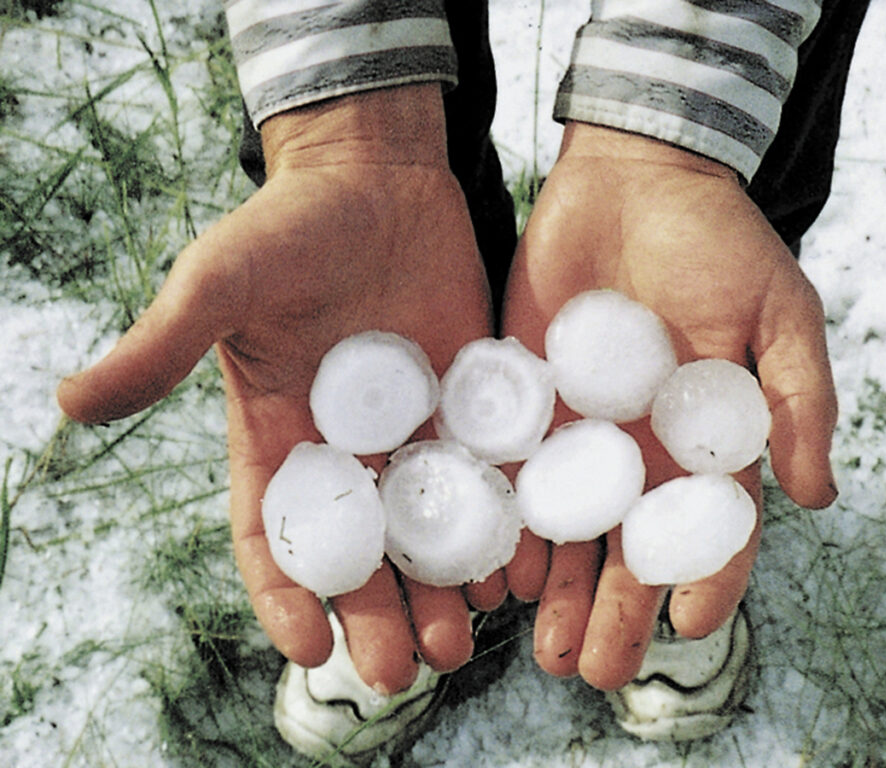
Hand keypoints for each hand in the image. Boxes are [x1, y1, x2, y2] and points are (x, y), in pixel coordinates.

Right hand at [57, 85, 497, 692]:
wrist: (374, 175)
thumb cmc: (286, 226)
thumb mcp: (218, 285)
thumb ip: (161, 348)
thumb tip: (70, 403)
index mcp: (278, 435)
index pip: (275, 533)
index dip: (287, 593)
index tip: (311, 645)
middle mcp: (348, 447)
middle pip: (362, 550)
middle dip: (378, 613)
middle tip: (403, 671)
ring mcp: (414, 428)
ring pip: (429, 526)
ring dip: (443, 585)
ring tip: (460, 637)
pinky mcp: (471, 401)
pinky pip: (489, 473)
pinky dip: (501, 522)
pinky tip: (516, 565)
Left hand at [501, 122, 837, 689]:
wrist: (633, 178)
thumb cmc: (718, 241)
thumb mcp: (778, 312)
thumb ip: (799, 400)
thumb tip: (818, 496)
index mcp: (703, 437)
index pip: (708, 527)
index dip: (704, 578)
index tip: (688, 627)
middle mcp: (638, 446)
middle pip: (626, 543)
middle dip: (612, 609)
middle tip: (590, 674)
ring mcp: (577, 426)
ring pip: (565, 525)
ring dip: (555, 588)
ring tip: (541, 647)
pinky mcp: (522, 397)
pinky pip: (511, 469)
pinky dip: (504, 519)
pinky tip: (493, 567)